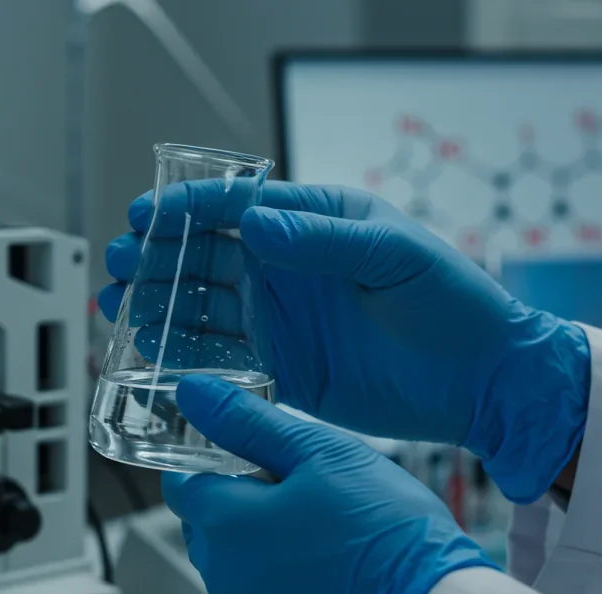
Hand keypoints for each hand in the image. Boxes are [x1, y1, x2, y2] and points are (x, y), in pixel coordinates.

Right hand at [100, 181, 590, 501]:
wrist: (480, 380)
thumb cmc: (452, 302)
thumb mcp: (393, 256)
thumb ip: (323, 240)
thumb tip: (257, 223)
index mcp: (313, 224)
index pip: (238, 206)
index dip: (188, 208)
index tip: (147, 215)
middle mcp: (288, 269)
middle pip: (206, 256)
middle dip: (158, 257)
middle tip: (121, 263)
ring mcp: (281, 319)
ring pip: (203, 307)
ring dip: (160, 305)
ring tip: (121, 306)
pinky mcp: (282, 369)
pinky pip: (222, 359)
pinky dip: (186, 356)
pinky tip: (153, 352)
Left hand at [161, 374, 494, 593]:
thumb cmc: (386, 532)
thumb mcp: (322, 453)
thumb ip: (249, 423)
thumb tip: (195, 394)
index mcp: (225, 524)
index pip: (181, 484)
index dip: (211, 462)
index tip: (249, 455)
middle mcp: (225, 578)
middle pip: (206, 527)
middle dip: (237, 504)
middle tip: (302, 489)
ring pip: (236, 567)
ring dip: (261, 546)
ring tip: (325, 531)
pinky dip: (285, 587)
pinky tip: (332, 574)